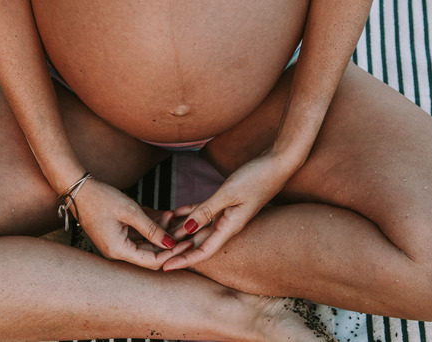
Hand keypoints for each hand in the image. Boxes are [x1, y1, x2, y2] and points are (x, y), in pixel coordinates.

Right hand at [69, 179, 190, 269]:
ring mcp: (115, 246)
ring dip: (161, 235)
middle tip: (187, 232)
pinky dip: (152, 231)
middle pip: (150, 256)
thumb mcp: (130, 211)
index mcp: (118, 250)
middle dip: (169, 244)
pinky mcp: (116, 238)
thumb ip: (152, 228)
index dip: (171, 254)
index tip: (188, 242)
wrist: (78, 189)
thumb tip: (171, 243)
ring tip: (176, 220)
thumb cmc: (101, 198)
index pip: (152, 261)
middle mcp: (116, 253)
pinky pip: (138, 239)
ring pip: (146, 247)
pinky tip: (164, 217)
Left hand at [163, 151, 298, 271]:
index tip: (164, 268)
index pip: (203, 251)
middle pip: (198, 242)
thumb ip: (206, 211)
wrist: (278, 162)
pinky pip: (203, 211)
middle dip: (177, 248)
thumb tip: (186, 229)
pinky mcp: (227, 201)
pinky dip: (189, 212)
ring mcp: (228, 213)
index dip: (183, 260)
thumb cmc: (257, 177)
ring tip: (158, 233)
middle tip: (154, 253)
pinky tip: (173, 213)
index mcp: (230, 226)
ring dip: (180, 230)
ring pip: (199, 227)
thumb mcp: (228, 194)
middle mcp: (228, 223)